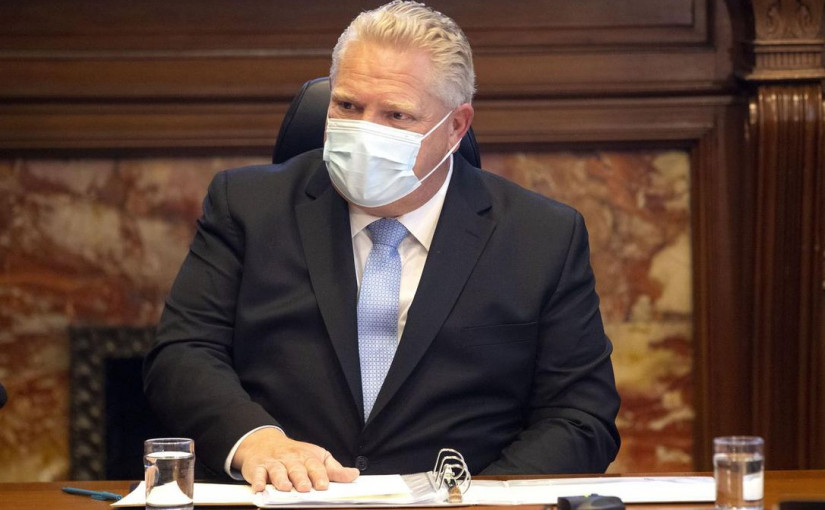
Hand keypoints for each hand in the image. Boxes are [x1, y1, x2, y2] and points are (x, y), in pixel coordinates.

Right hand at [232, 428, 359, 491]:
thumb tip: (354, 475)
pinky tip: (259, 487)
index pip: (315, 466)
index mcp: (307, 457)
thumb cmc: (295, 454)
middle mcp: (290, 459)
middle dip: (300, 478)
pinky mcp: (257, 467)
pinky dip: (257, 480)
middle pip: (296, 468)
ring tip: (285, 488)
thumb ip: (334, 469)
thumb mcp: (317, 457)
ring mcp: (273, 463)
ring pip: (277, 470)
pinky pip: (257, 473)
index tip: (324, 485)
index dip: (320, 475)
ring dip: (280, 479)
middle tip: (305, 488)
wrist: (265, 442)